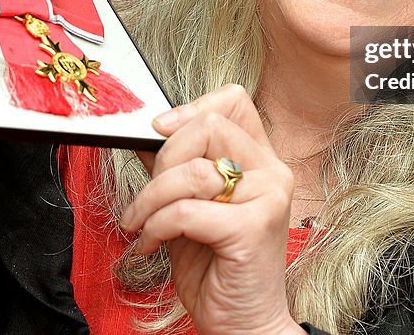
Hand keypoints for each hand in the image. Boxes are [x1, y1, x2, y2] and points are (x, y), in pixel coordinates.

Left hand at [121, 84, 303, 334]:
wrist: (242, 324)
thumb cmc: (217, 267)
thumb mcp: (189, 206)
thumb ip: (176, 169)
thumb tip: (144, 134)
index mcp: (260, 159)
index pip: (233, 101)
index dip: (191, 107)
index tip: (159, 131)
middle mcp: (271, 171)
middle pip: (208, 125)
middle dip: (163, 158)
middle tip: (148, 194)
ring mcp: (267, 197)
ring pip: (192, 170)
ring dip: (151, 198)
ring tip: (141, 223)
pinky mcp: (253, 228)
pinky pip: (186, 210)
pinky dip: (157, 226)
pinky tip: (152, 243)